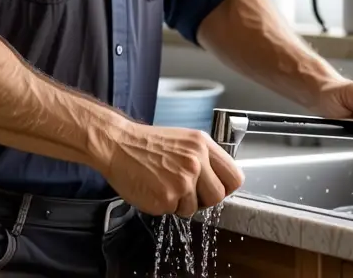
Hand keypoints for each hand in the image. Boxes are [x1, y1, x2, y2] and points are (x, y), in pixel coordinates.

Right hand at [99, 122, 243, 217]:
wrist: (117, 144)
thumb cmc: (147, 144)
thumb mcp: (184, 140)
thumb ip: (204, 157)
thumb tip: (219, 179)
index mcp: (203, 145)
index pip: (234, 177)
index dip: (225, 187)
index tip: (213, 188)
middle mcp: (196, 162)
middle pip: (218, 197)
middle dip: (203, 199)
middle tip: (186, 192)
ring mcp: (182, 181)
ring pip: (195, 208)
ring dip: (181, 203)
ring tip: (164, 186)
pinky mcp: (166, 198)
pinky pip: (173, 211)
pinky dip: (163, 205)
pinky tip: (153, 189)